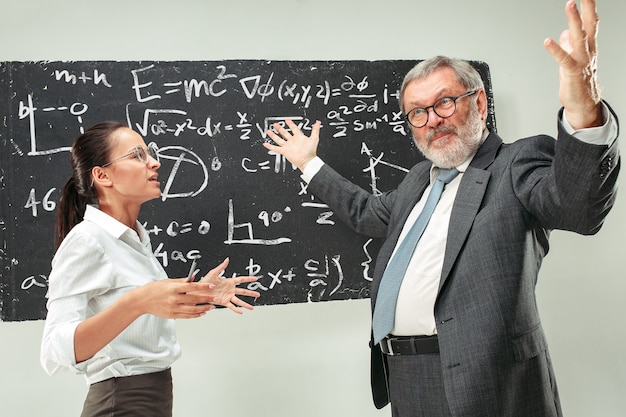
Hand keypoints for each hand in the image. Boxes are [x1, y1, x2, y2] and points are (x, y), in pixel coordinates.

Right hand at [132, 279, 217, 318]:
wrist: (141, 301)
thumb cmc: (153, 289)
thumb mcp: (167, 281)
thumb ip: (181, 281)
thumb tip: (193, 278)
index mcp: (173, 288)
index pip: (192, 287)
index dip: (203, 287)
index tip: (212, 287)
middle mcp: (174, 299)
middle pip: (194, 299)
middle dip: (207, 299)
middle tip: (216, 299)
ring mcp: (173, 308)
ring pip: (192, 310)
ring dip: (204, 309)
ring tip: (211, 307)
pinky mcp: (172, 315)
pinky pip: (186, 316)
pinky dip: (195, 315)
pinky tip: (202, 313)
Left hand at [197, 258, 259, 313]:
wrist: (198, 291)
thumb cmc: (204, 282)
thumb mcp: (213, 273)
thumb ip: (221, 266)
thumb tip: (227, 260)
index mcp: (229, 282)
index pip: (241, 279)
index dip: (248, 279)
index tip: (255, 278)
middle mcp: (230, 289)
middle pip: (243, 291)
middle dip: (251, 293)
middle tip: (258, 294)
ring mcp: (227, 296)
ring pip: (239, 301)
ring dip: (245, 304)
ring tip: (251, 308)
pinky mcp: (223, 302)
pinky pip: (231, 306)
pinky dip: (236, 309)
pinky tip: (240, 312)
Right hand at [263, 119, 320, 171]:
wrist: (307, 161)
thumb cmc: (311, 152)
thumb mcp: (314, 138)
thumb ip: (315, 130)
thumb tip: (318, 123)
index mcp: (299, 137)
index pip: (294, 128)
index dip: (290, 124)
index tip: (287, 120)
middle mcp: (292, 141)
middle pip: (284, 133)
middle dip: (280, 128)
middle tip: (275, 124)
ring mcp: (288, 146)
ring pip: (279, 139)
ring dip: (274, 135)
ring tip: (269, 131)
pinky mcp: (284, 151)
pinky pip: (275, 148)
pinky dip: (270, 146)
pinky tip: (265, 144)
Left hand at [544, 0, 602, 128]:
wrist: (584, 103)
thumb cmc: (578, 80)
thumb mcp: (574, 58)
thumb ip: (570, 44)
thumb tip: (564, 32)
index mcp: (589, 46)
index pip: (591, 23)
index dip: (589, 8)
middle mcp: (588, 51)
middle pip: (589, 25)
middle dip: (586, 8)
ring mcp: (581, 61)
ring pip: (580, 36)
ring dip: (574, 20)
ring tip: (570, 4)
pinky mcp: (572, 72)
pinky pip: (564, 59)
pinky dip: (556, 49)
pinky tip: (547, 41)